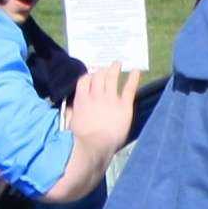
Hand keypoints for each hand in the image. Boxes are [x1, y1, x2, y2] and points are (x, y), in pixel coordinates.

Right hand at [39, 64, 136, 201]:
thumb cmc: (80, 137)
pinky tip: (136, 71)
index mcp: (82, 99)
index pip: (84, 80)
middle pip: (98, 76)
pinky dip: (133, 79)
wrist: (95, 145)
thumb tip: (70, 104)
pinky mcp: (124, 106)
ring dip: (114, 69)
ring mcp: (110, 99)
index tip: (93, 74)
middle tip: (106, 68)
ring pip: (112, 78)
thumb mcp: (71, 121)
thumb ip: (72, 109)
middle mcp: (96, 95)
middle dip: (102, 71)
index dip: (89, 75)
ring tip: (118, 63)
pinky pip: (129, 89)